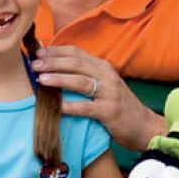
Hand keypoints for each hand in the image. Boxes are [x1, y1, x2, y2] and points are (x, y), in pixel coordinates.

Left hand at [32, 46, 165, 150]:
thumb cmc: (119, 105)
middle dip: (52, 62)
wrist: (144, 125)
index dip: (55, 51)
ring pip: (80, 81)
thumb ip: (85, 75)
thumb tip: (55, 69)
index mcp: (103, 67)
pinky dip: (69, 106)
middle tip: (34, 65)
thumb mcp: (104, 85)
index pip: (76, 52)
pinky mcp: (109, 111)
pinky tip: (56, 106)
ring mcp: (109, 93)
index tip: (38, 53)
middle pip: (76, 63)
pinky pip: (86, 107)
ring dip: (58, 79)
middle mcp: (107, 76)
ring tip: (41, 79)